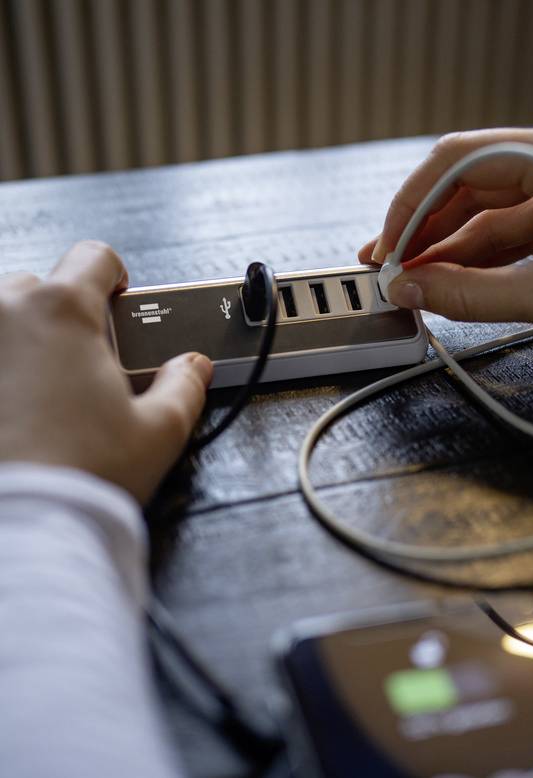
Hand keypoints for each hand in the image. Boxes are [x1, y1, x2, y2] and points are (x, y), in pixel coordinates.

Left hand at [0, 241, 211, 502]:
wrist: (21, 527)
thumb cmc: (81, 476)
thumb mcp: (158, 431)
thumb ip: (184, 386)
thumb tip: (192, 368)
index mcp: (63, 311)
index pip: (94, 257)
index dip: (115, 275)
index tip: (119, 301)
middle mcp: (6, 313)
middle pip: (44, 288)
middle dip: (67, 321)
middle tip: (85, 370)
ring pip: (4, 321)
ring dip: (24, 342)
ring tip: (45, 395)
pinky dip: (4, 372)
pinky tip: (15, 411)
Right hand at [358, 122, 532, 333]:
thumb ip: (474, 295)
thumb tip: (411, 290)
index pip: (459, 161)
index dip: (411, 205)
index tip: (387, 245)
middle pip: (470, 184)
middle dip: (423, 229)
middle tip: (388, 263)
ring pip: (490, 211)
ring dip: (448, 248)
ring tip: (412, 278)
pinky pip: (515, 229)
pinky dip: (481, 256)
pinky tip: (450, 278)